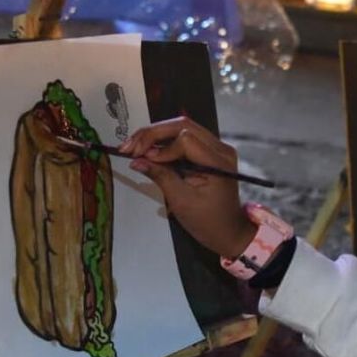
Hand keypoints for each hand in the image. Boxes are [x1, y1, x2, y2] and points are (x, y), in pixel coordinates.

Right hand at [122, 117, 256, 258]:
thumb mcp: (181, 201)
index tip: (141, 159)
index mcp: (218, 162)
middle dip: (152, 134)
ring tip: (134, 146)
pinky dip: (164, 142)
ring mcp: (216, 148)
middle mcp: (221, 148)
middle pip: (182, 126)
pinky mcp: (209, 152)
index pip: (185, 140)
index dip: (160, 148)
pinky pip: (185, 138)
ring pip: (182, 128)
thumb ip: (160, 176)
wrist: (227, 231)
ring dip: (156, 135)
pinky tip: (148, 149)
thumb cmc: (208, 221)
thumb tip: (137, 160)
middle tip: (129, 146)